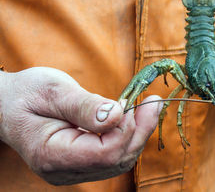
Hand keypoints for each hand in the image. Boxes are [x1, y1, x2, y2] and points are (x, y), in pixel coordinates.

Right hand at [0, 67, 161, 184]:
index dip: (129, 129)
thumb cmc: (27, 94)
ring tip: (145, 107)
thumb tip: (119, 115)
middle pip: (117, 160)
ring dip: (137, 134)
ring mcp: (72, 171)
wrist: (9, 105)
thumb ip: (85, 106)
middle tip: (152, 102)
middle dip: (141, 131)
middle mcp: (63, 171)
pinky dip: (127, 137)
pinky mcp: (80, 164)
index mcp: (52, 155)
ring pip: (119, 161)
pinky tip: (131, 117)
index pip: (106, 153)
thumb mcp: (53, 91)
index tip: (140, 101)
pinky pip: (112, 157)